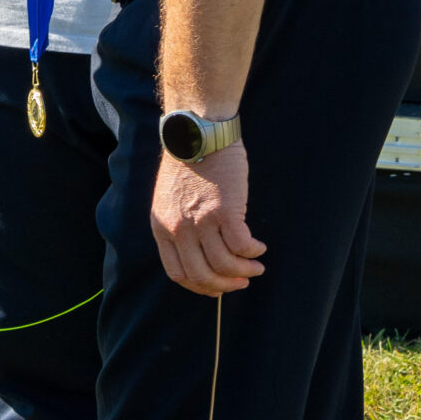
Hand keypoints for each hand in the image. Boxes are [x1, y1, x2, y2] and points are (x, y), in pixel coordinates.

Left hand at [149, 138, 264, 295]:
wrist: (197, 132)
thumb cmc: (188, 161)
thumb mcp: (169, 198)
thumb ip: (178, 224)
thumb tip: (200, 252)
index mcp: (162, 226)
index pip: (177, 273)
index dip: (200, 286)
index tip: (216, 287)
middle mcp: (178, 228)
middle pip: (201, 275)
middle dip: (224, 286)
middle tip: (240, 283)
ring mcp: (201, 221)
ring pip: (224, 266)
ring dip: (244, 272)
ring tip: (255, 268)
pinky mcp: (225, 211)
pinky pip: (242, 246)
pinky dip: (253, 252)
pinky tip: (258, 248)